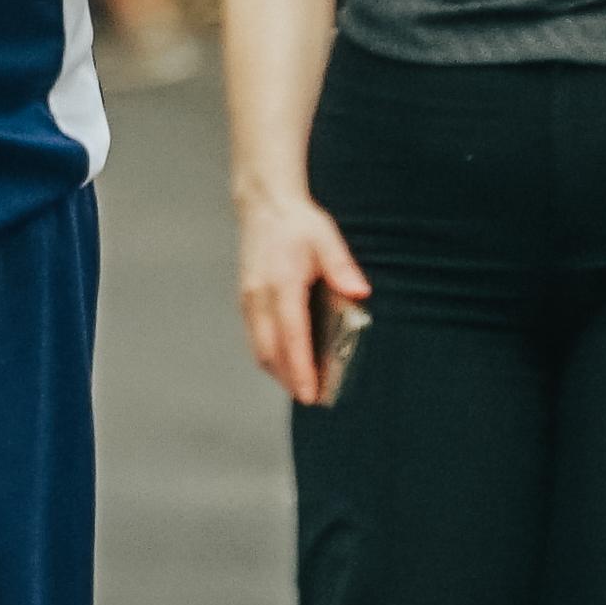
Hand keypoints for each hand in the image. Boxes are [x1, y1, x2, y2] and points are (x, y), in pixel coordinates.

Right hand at [236, 190, 372, 406]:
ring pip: (259, 348)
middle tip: (312, 398)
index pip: (291, 334)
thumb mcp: (326, 238)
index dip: (300, 367)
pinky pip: (255, 337)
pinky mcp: (246, 300)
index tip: (310, 393)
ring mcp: (249, 299)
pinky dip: (270, 355)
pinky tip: (287, 362)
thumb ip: (341, 267)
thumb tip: (359, 293)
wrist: (264, 205)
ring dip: (278, 371)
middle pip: (270, 350)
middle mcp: (259, 296)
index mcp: (282, 283)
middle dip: (289, 378)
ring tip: (302, 386)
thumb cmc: (298, 224)